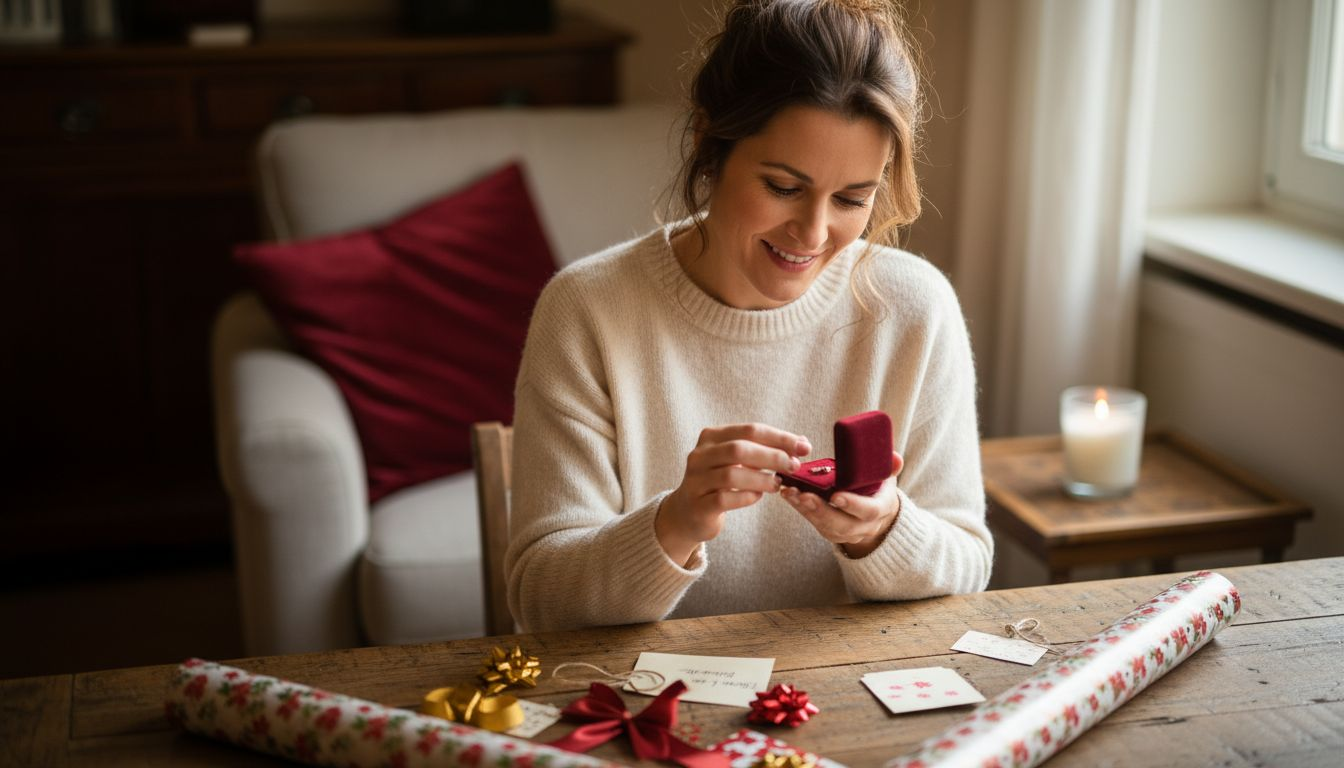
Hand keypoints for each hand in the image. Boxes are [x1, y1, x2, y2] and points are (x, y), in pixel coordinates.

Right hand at [657, 423, 811, 565]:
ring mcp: (696, 480)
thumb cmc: (720, 482)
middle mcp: (700, 455)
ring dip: (761, 480)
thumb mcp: (738, 461)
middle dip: (772, 456)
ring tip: (777, 484)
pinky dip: (747, 497)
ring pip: (732, 475)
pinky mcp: (698, 505)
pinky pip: (725, 499)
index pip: (750, 430)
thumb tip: (802, 443)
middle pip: (739, 449)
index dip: (779, 438)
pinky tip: (758, 497)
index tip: (804, 447)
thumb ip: (765, 450)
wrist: (688, 512)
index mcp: (711, 437)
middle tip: (794, 466)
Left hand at [781, 452, 904, 558]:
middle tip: (804, 495)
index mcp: (882, 509)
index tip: (836, 495)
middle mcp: (866, 526)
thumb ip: (889, 467)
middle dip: (822, 510)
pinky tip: (790, 496)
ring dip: (806, 510)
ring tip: (791, 493)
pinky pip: (816, 525)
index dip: (853, 505)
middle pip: (843, 524)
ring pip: (826, 527)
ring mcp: (848, 533)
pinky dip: (802, 510)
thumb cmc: (879, 488)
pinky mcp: (832, 534)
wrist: (879, 514)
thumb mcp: (887, 476)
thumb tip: (895, 457)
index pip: (869, 511)